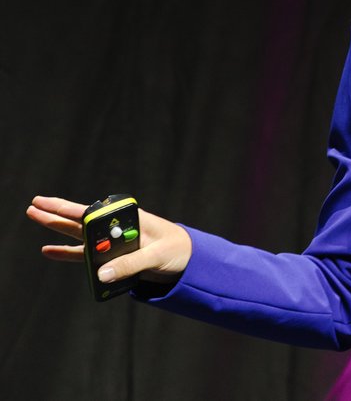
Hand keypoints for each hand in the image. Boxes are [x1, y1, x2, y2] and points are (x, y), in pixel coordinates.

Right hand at [26, 196, 192, 284]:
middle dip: (57, 212)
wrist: (188, 260)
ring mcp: (112, 242)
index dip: (72, 209)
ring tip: (35, 216)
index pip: (95, 213)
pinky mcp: (112, 257)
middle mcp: (117, 228)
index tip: (52, 203)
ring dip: (57, 229)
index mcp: (130, 219)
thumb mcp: (156, 256)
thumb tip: (100, 274)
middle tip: (34, 204)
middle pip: (82, 220)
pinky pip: (85, 256)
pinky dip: (68, 253)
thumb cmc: (177, 249)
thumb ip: (130, 265)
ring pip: (79, 234)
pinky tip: (48, 250)